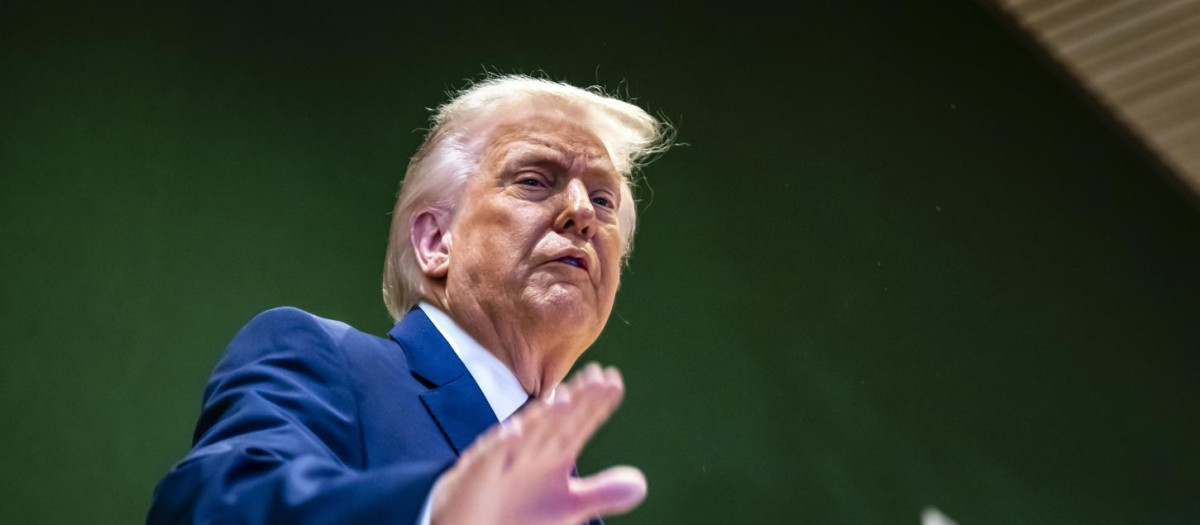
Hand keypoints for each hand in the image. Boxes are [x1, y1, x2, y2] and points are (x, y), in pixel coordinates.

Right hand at [430, 363, 644, 524]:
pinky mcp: (475, 476)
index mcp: (552, 455)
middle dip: (576, 401)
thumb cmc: (518, 516)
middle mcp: (529, 451)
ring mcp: (501, 461)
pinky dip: (501, 445)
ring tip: (564, 398)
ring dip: (543, 417)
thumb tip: (641, 484)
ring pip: (524, 435)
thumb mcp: (567, 508)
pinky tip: (514, 432)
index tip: (615, 382)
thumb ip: (600, 493)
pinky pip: (488, 458)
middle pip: (556, 422)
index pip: (578, 425)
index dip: (596, 405)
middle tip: (598, 377)